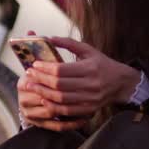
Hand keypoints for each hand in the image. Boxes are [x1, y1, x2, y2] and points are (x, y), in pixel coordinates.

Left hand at [17, 36, 139, 131]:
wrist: (121, 83)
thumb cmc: (102, 64)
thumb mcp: (88, 50)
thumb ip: (68, 43)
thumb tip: (48, 38)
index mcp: (90, 68)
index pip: (62, 69)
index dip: (45, 68)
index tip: (34, 65)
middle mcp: (91, 84)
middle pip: (59, 85)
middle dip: (40, 80)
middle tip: (28, 76)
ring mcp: (90, 98)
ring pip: (61, 99)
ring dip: (43, 93)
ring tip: (32, 86)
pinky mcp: (89, 109)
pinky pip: (67, 110)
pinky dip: (53, 106)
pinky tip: (44, 100)